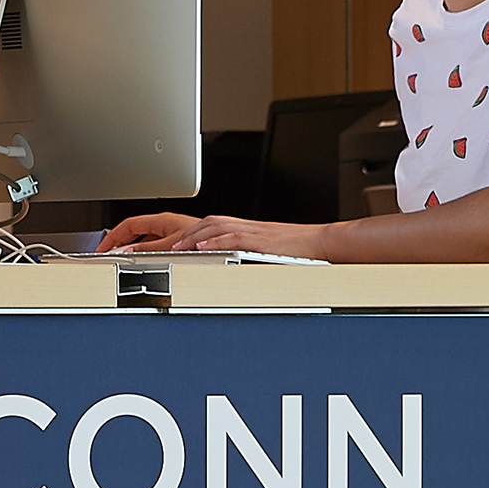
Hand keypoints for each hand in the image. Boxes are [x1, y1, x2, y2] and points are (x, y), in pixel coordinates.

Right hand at [101, 212, 198, 251]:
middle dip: (118, 240)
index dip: (113, 236)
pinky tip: (142, 260)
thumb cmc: (202, 238)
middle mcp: (164, 224)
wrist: (222, 243)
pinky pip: (152, 244)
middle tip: (106, 253)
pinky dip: (143, 251)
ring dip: (131, 246)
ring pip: (143, 238)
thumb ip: (148, 248)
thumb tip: (129, 250)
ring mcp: (169, 232)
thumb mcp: (171, 245)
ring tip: (120, 257)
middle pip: (133, 231)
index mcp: (161, 221)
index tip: (103, 247)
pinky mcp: (175, 240)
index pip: (129, 225)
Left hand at [151, 216, 324, 255]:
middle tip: (168, 246)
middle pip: (207, 223)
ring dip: (193, 237)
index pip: (211, 225)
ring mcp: (252, 232)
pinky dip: (216, 241)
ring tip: (177, 247)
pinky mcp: (260, 240)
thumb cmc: (296, 248)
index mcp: (245, 229)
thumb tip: (231, 265)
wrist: (319, 241)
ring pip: (216, 226)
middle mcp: (245, 227)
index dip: (190, 232)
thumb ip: (246, 253)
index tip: (174, 243)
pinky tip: (202, 246)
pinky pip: (233, 237)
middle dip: (185, 234)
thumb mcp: (266, 250)